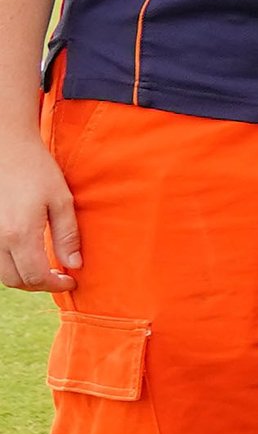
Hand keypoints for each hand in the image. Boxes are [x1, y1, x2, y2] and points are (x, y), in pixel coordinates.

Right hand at [0, 126, 77, 291]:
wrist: (6, 148)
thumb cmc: (36, 170)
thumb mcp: (61, 200)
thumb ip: (67, 235)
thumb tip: (74, 265)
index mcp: (19, 233)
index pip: (36, 276)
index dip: (55, 285)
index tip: (71, 280)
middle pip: (15, 280)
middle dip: (39, 285)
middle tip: (58, 276)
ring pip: (1, 273)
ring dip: (22, 277)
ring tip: (44, 268)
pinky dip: (8, 265)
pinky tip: (25, 255)